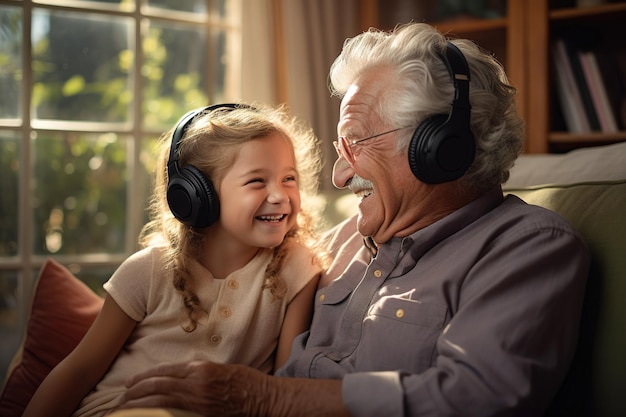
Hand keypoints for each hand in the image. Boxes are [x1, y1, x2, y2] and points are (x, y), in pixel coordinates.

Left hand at [117, 361, 268, 415]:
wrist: (262, 397)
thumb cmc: (245, 382)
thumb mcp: (219, 369)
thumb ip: (197, 373)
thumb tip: (177, 378)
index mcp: (200, 367)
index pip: (164, 371)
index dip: (144, 377)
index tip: (131, 382)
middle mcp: (196, 382)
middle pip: (157, 385)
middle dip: (135, 391)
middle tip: (121, 397)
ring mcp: (199, 399)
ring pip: (161, 400)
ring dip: (140, 404)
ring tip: (125, 407)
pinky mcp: (203, 413)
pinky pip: (173, 413)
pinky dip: (157, 414)